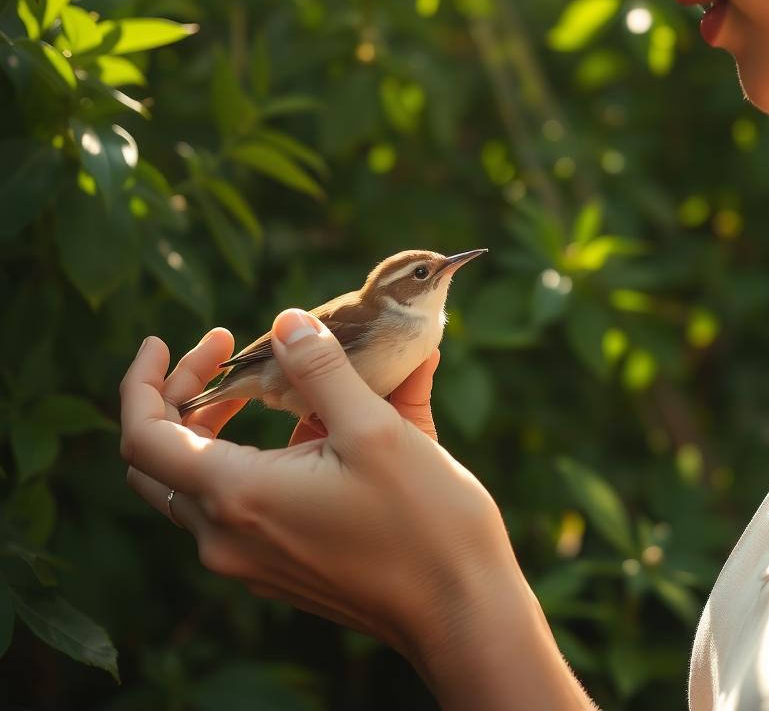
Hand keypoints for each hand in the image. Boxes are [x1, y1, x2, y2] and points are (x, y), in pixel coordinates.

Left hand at [119, 309, 519, 668]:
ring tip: (275, 379)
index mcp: (240, 497)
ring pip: (197, 482)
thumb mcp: (377, 429)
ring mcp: (250, 560)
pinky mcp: (276, 568)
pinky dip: (252, 455)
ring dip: (216, 425)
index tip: (165, 339)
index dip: (143, 381)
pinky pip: (238, 503)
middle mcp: (227, 537)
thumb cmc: (426, 519)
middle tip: (227, 350)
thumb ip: (322, 369)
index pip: (144, 436)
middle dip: (182, 395)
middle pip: (161, 459)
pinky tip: (314, 425)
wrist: (462, 611)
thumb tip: (285, 321)